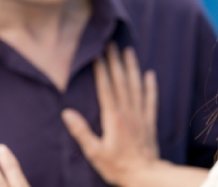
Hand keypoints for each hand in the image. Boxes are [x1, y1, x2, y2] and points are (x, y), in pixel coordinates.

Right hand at [62, 44, 158, 185]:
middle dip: (115, 61)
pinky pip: (150, 99)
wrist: (146, 176)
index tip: (97, 52)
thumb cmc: (118, 166)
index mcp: (113, 117)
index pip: (105, 87)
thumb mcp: (94, 152)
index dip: (101, 69)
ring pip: (136, 86)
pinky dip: (151, 86)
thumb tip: (66, 113)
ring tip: (129, 51)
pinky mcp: (149, 122)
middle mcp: (127, 112)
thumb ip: (81, 132)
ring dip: (132, 67)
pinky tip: (151, 74)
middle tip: (111, 43)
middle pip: (120, 81)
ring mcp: (140, 115)